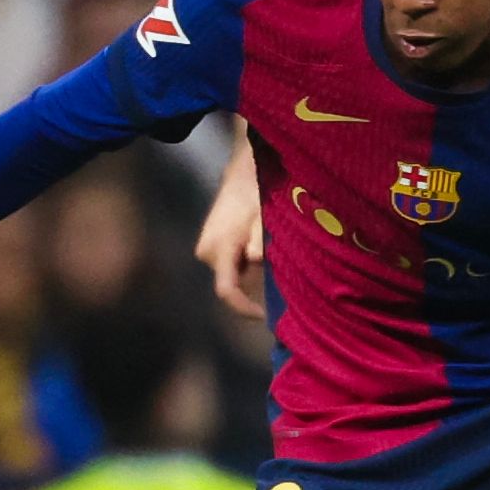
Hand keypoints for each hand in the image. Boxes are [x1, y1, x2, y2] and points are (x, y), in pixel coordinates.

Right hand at [197, 142, 265, 318]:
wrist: (242, 174)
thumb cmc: (256, 193)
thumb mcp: (263, 216)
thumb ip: (259, 239)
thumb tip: (256, 260)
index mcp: (219, 247)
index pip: (226, 290)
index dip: (244, 308)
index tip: (265, 316)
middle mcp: (207, 253)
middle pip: (233, 283)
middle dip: (257, 284)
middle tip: (282, 271)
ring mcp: (207, 250)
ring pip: (233, 274)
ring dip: (253, 271)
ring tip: (273, 251)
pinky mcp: (212, 247)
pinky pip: (232, 265)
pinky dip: (248, 264)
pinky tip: (263, 247)